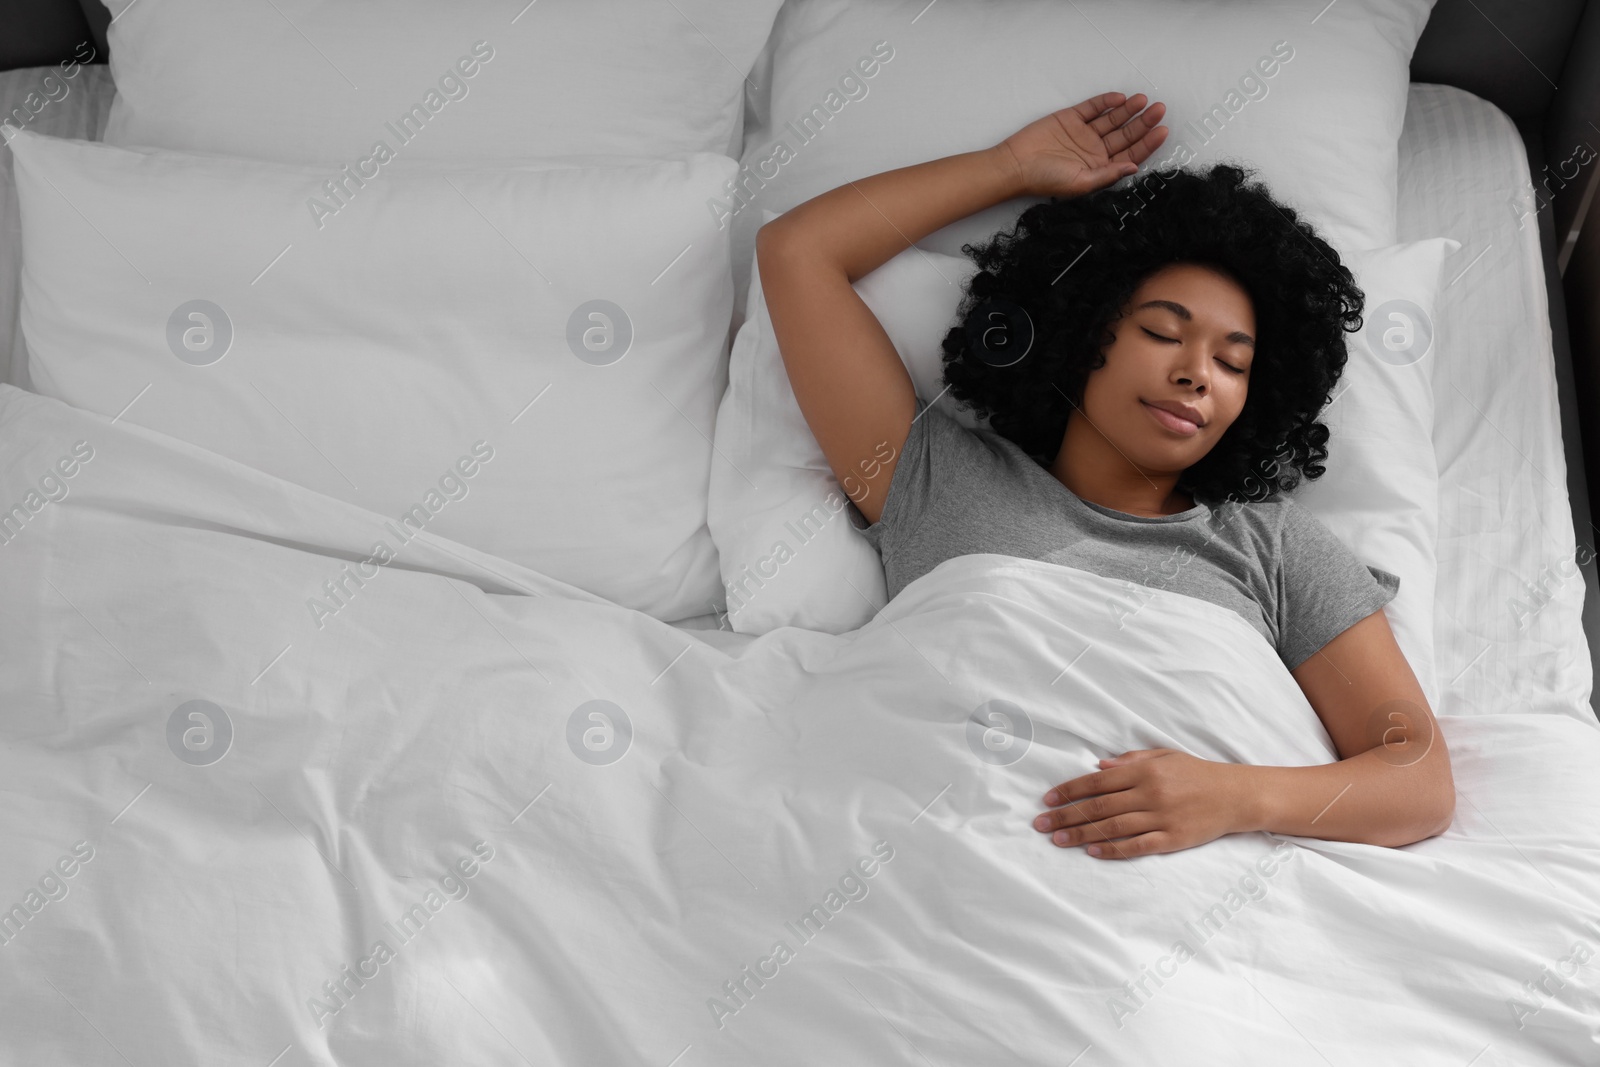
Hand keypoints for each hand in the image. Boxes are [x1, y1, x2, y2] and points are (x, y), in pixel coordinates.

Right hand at [996, 92, 1167, 198]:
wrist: (1015, 164)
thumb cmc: (1045, 179)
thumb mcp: (1081, 183)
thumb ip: (1108, 175)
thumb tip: (1134, 168)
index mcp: (1100, 168)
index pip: (1130, 154)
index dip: (1147, 143)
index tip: (1162, 130)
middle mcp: (1095, 150)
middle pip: (1125, 135)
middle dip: (1143, 123)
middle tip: (1159, 110)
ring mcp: (1084, 133)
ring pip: (1113, 119)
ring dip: (1128, 111)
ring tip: (1143, 100)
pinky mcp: (1071, 118)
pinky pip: (1093, 108)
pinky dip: (1106, 102)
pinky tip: (1119, 99)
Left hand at [1031, 747, 1249, 859]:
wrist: (1236, 795)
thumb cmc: (1196, 774)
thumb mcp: (1164, 756)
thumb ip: (1131, 761)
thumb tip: (1099, 765)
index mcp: (1145, 771)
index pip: (1097, 781)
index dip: (1070, 790)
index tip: (1047, 799)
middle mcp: (1150, 793)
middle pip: (1099, 806)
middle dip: (1066, 815)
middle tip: (1040, 824)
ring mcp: (1161, 818)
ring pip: (1113, 828)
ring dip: (1081, 834)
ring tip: (1057, 840)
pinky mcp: (1172, 839)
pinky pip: (1137, 846)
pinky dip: (1113, 850)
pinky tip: (1092, 852)